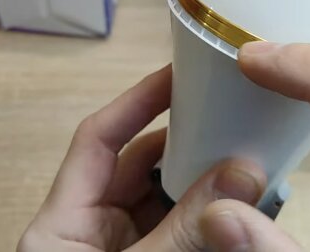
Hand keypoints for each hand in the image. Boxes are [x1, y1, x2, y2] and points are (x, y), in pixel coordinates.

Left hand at [17, 65, 266, 251]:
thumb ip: (185, 230)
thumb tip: (243, 172)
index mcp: (63, 225)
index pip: (98, 141)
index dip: (136, 102)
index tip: (176, 76)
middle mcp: (93, 231)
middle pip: (141, 166)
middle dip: (186, 143)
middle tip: (228, 118)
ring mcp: (125, 249)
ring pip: (169, 198)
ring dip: (206, 180)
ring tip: (246, 156)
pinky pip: (184, 228)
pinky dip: (212, 215)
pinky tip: (245, 202)